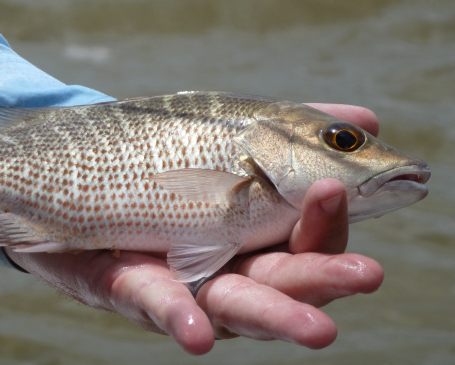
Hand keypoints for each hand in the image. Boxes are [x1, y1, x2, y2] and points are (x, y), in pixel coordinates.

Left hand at [6, 103, 383, 354]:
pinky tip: (199, 333)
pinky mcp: (124, 286)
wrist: (85, 172)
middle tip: (366, 275)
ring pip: (228, 303)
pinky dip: (176, 314)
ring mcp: (178, 282)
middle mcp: (225, 266)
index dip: (327, 218)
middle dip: (321, 279)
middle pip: (278, 278)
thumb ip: (295, 132)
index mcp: (257, 233)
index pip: (305, 235)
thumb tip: (369, 119)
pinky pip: (151, 301)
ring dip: (272, 315)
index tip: (336, 182)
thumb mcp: (235, 140)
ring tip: (317, 331)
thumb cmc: (171, 162)